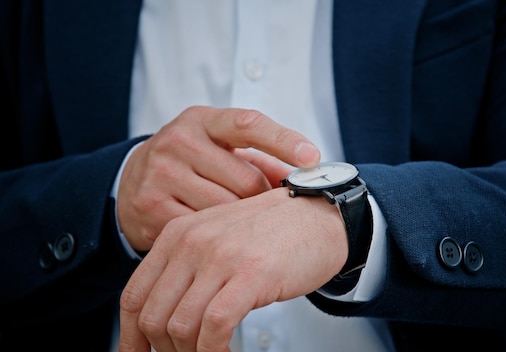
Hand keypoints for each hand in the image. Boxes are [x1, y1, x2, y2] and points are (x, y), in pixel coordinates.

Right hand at [117, 106, 319, 250]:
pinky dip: (216, 236)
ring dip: (242, 223)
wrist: (131, 180)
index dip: (283, 141)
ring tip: (242, 224)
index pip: (248, 124)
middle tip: (266, 209)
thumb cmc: (191, 161)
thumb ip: (259, 159)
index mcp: (202, 120)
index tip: (312, 157)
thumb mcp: (220, 148)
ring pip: (226, 209)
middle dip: (263, 199)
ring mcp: (161, 173)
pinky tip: (216, 236)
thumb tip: (304, 179)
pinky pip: (201, 230)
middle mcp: (179, 141)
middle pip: (245, 179)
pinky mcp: (150, 206)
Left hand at [118, 187, 347, 351]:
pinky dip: (215, 351)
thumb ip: (188, 268)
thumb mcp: (218, 239)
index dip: (131, 336)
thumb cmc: (275, 231)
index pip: (135, 295)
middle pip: (153, 317)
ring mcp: (221, 258)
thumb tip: (166, 317)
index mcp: (178, 234)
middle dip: (164, 350)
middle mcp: (193, 243)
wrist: (321, 214)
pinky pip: (214, 328)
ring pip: (180, 327)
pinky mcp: (251, 275)